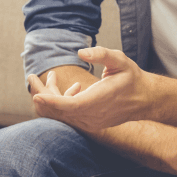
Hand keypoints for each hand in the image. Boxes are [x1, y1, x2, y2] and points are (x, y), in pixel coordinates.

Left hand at [30, 47, 155, 132]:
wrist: (145, 99)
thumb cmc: (131, 78)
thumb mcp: (120, 60)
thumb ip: (102, 54)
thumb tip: (81, 52)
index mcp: (98, 101)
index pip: (70, 106)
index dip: (51, 101)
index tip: (35, 95)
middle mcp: (93, 116)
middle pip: (60, 110)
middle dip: (43, 94)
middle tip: (31, 77)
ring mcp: (91, 123)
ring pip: (63, 115)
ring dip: (51, 98)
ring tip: (50, 78)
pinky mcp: (90, 124)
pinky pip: (69, 116)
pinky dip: (61, 103)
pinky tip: (73, 87)